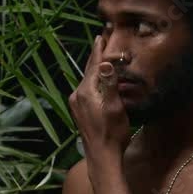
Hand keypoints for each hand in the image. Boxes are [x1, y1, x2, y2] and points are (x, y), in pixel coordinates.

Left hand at [68, 34, 130, 162]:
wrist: (102, 157)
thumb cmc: (112, 134)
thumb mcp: (115, 107)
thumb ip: (110, 84)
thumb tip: (105, 64)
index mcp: (86, 92)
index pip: (94, 65)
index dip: (99, 50)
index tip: (101, 36)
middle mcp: (77, 96)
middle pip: (89, 71)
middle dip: (96, 56)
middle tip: (101, 40)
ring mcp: (77, 105)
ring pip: (87, 80)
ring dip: (95, 68)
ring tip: (100, 56)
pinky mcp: (80, 112)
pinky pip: (87, 89)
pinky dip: (93, 80)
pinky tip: (97, 80)